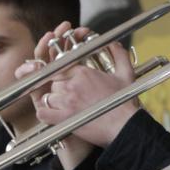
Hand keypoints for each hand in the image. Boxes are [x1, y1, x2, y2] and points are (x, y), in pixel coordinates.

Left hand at [16, 22, 140, 147]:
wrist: (124, 125)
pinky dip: (45, 113)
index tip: (68, 81)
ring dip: (54, 101)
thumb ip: (119, 55)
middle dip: (59, 87)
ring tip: (65, 106)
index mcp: (83, 73)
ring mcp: (66, 101)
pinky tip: (53, 115)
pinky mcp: (63, 118)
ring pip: (48, 96)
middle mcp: (72, 85)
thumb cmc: (125, 103)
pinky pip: (43, 113)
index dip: (63, 74)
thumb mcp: (126, 74)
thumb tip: (114, 44)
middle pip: (53, 82)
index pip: (61, 67)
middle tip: (70, 95)